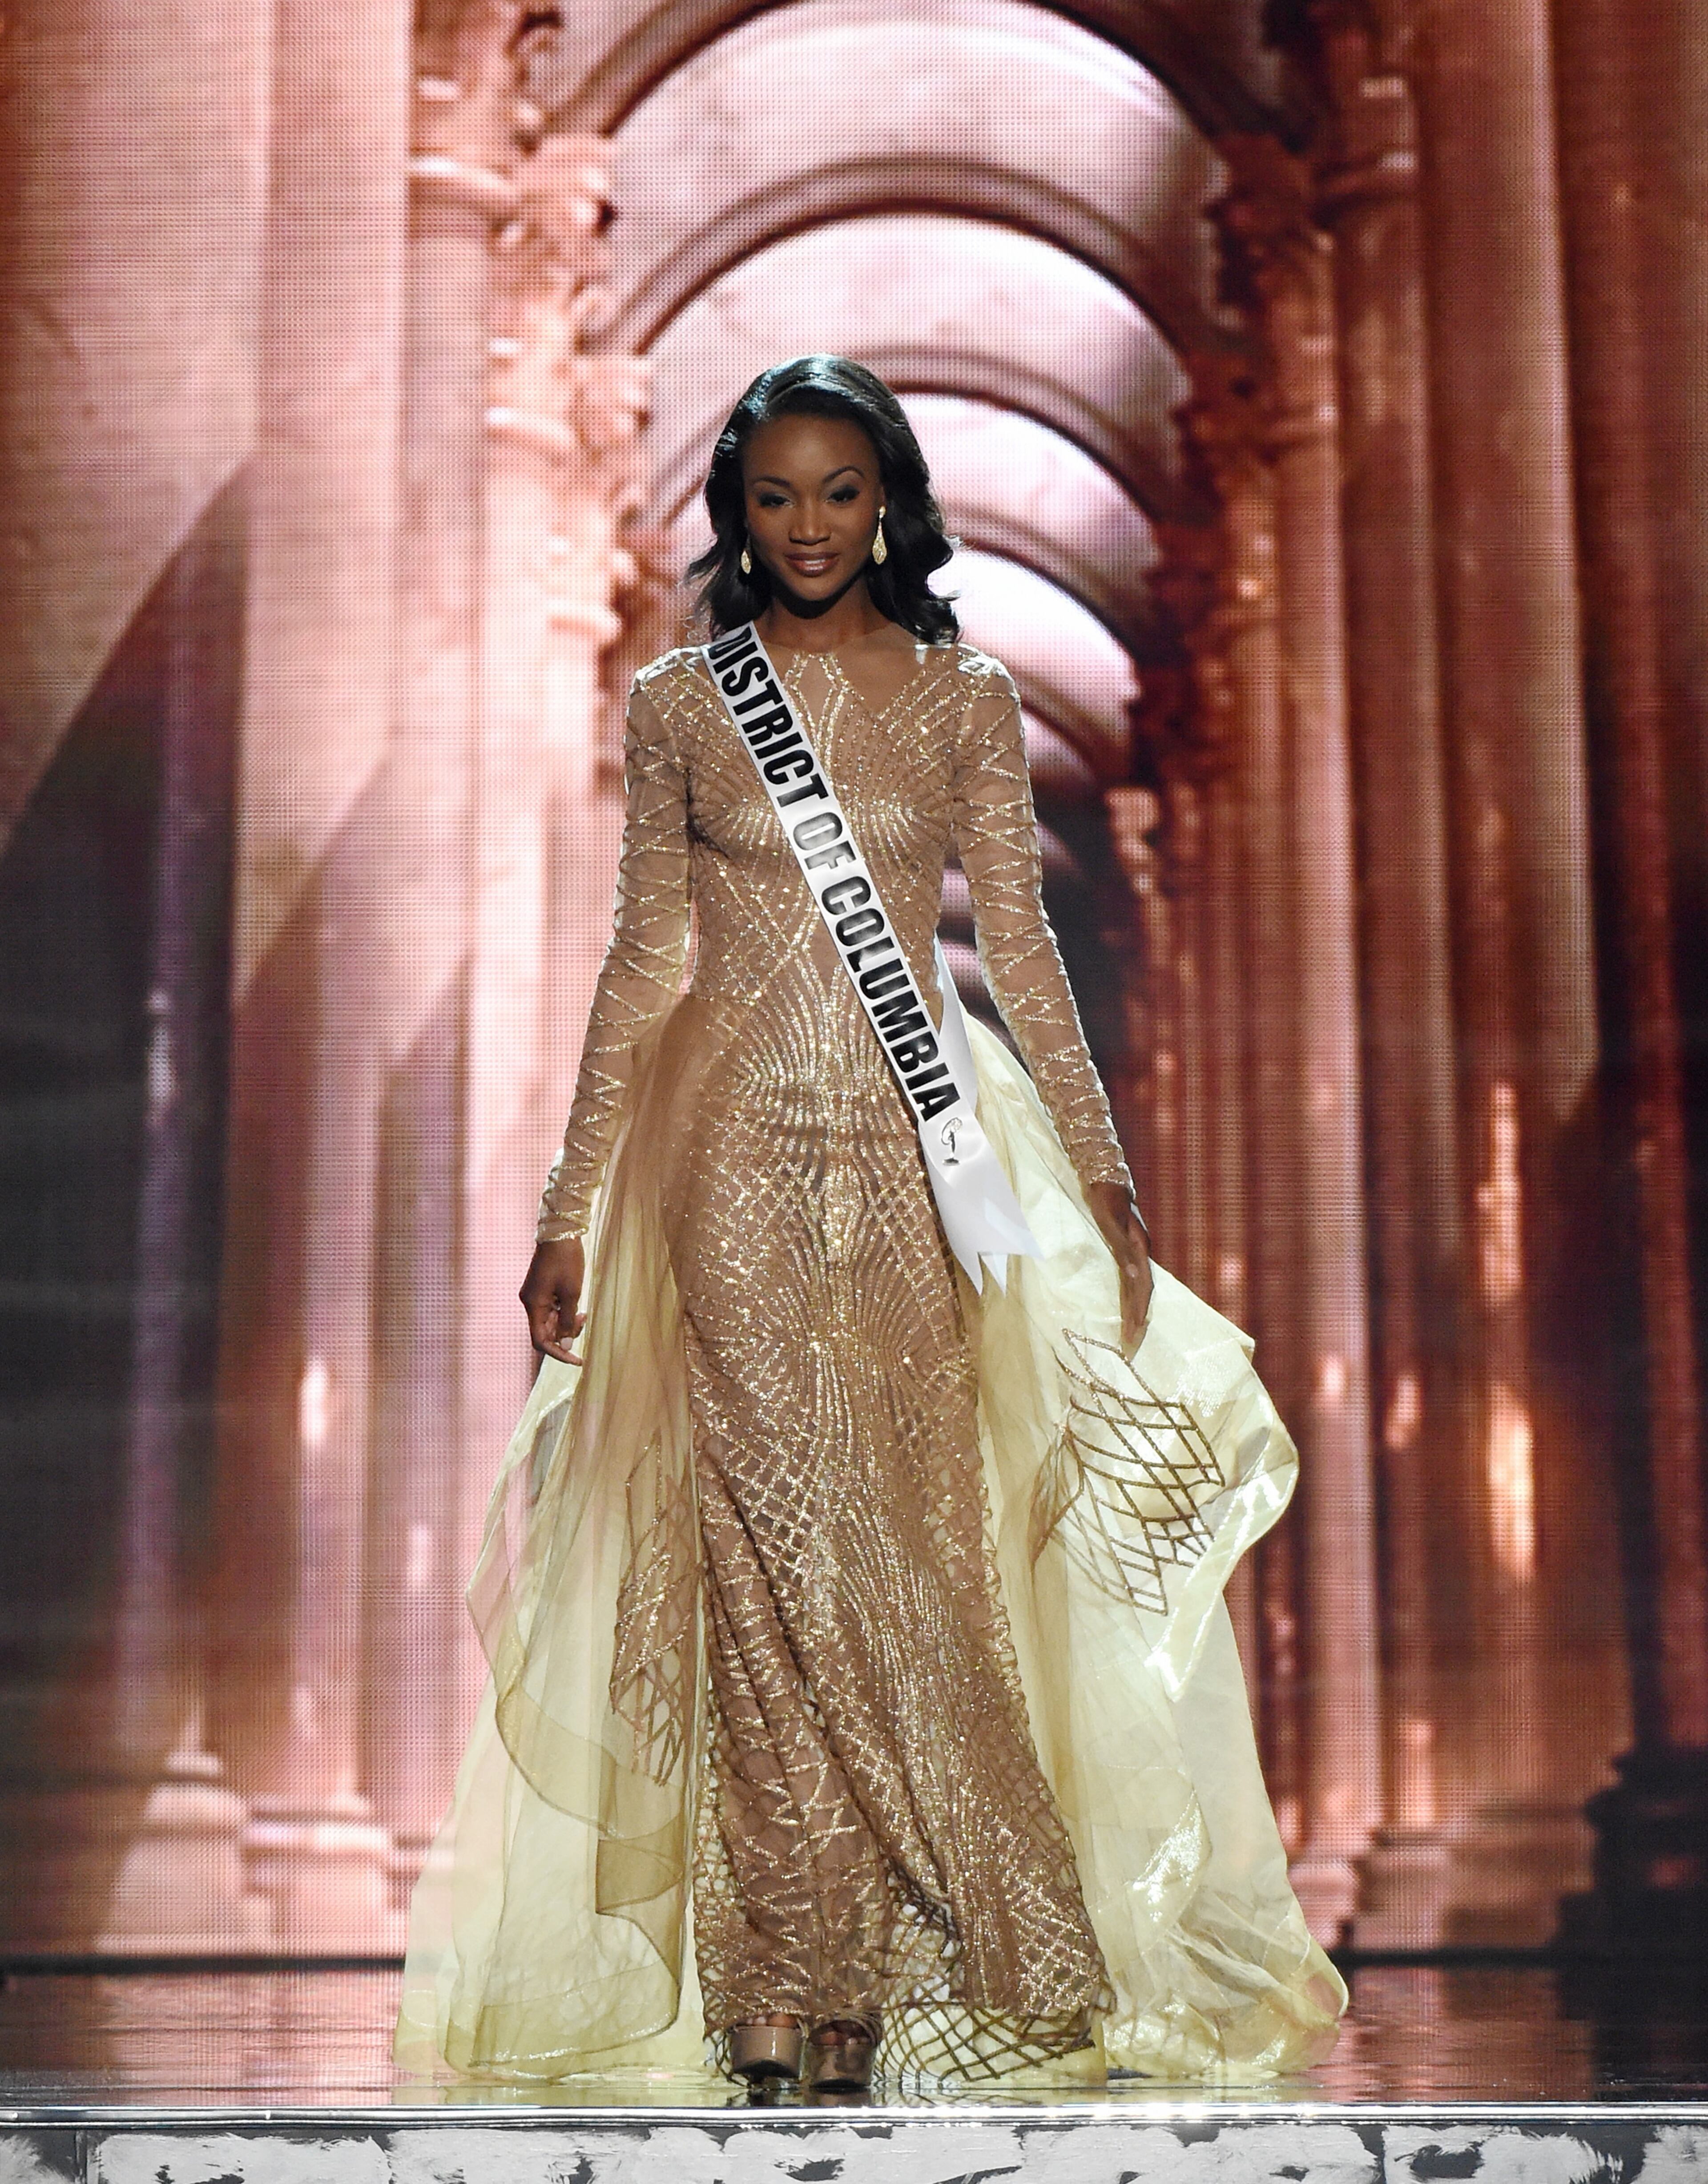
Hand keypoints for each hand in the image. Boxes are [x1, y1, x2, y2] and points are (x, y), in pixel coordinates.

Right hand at [521, 1237, 585, 1363]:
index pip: (540, 1341)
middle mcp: (529, 1302)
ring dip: (566, 1322)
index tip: (577, 1360)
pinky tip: (576, 1306)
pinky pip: (550, 1310)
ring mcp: (534, 1295)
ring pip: (549, 1321)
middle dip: (565, 1334)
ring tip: (583, 1313)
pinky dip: (563, 1312)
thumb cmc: (566, 1261)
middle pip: (545, 1332)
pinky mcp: (540, 1289)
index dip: (558, 1353)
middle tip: (584, 1320)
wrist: (559, 1233)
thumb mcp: (572, 1293)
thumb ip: (567, 1321)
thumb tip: (565, 1344)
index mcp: (533, 1305)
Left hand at [1085, 1181, 1152, 1352]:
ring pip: (1139, 1288)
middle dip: (1138, 1319)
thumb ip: (1122, 1245)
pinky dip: (1130, 1298)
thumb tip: (1133, 1272)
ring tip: (1132, 1335)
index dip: (1137, 1311)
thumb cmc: (1104, 1198)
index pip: (1142, 1287)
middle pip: (1143, 1292)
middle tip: (1131, 1345)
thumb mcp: (1109, 1220)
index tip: (1132, 1333)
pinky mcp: (1126, 1251)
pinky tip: (1127, 1309)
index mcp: (1138, 1248)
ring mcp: (1135, 1252)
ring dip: (1136, 1311)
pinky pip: (1131, 1281)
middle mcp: (1140, 1253)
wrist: (1105, 1179)